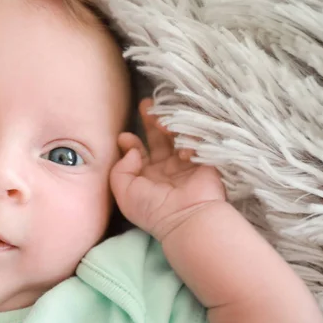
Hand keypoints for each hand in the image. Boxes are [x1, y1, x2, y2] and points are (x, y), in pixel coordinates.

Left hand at [110, 98, 225, 240]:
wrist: (186, 218)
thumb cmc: (151, 208)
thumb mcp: (123, 192)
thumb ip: (119, 169)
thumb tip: (131, 150)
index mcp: (146, 175)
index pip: (137, 150)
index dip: (130, 140)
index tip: (125, 137)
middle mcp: (165, 167)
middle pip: (157, 137)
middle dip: (151, 120)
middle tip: (146, 104)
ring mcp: (184, 163)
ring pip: (176, 135)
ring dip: (168, 126)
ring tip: (161, 124)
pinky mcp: (203, 161)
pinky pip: (196, 141)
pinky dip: (188, 140)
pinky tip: (181, 151)